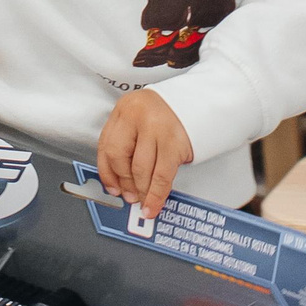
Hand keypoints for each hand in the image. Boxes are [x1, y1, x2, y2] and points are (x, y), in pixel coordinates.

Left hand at [98, 89, 192, 218]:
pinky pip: (161, 176)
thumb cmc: (167, 113)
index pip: (105, 145)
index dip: (107, 173)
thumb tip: (120, 181)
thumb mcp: (139, 120)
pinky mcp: (174, 143)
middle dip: (125, 182)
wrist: (200, 103)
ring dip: (141, 191)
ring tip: (143, 200)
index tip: (112, 188)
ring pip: (140, 169)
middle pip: (119, 156)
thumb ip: (127, 144)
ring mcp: (156, 128)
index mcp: (124, 109)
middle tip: (130, 195)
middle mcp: (137, 116)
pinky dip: (156, 194)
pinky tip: (153, 202)